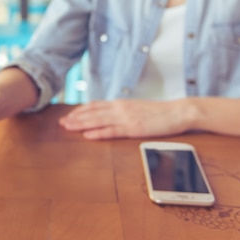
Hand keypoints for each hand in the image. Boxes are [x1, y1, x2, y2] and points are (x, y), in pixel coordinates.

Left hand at [58, 99, 191, 139]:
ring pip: (98, 121)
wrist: (178, 111)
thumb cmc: (159, 112)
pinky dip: (99, 133)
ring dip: (81, 124)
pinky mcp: (134, 128)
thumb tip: (108, 114)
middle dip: (75, 118)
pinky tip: (88, 136)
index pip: (95, 105)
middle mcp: (120, 108)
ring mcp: (127, 118)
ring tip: (68, 128)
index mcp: (120, 103)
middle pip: (92, 113)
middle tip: (61, 123)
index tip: (68, 115)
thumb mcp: (136, 108)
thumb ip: (122, 110)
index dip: (79, 111)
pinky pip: (113, 131)